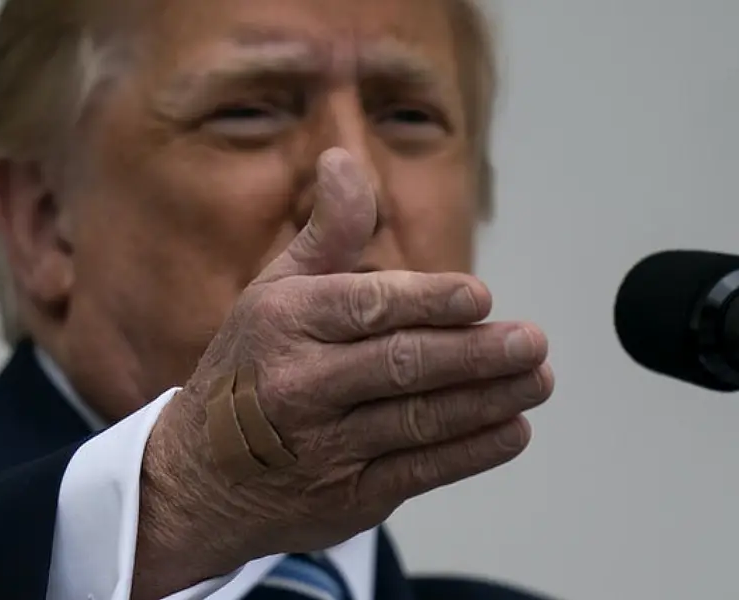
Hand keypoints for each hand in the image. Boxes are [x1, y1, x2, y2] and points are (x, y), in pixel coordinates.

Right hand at [132, 148, 552, 598]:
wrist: (201, 476)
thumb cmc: (250, 368)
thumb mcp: (274, 292)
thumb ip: (326, 233)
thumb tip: (345, 160)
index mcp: (284, 321)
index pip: (367, 306)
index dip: (429, 301)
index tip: (481, 297)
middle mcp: (300, 384)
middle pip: (402, 366)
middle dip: (476, 354)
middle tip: (533, 342)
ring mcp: (324, 447)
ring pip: (421, 420)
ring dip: (489, 401)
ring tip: (537, 381)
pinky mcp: (348, 497)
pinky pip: (421, 471)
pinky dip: (473, 452)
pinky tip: (512, 430)